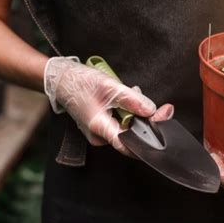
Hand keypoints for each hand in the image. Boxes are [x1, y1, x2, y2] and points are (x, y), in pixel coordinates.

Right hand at [44, 57, 172, 155]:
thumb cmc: (79, 82)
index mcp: (100, 129)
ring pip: (126, 126)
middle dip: (144, 117)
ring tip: (132, 92)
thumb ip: (132, 100)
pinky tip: (125, 96)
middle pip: (131, 134)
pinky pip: (119, 122)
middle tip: (147, 98)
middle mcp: (100, 136)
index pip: (130, 144)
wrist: (59, 78)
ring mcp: (99, 132)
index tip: (164, 121)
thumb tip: (151, 110)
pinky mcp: (100, 125)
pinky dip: (126, 110)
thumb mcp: (110, 87)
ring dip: (134, 110)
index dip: (149, 137)